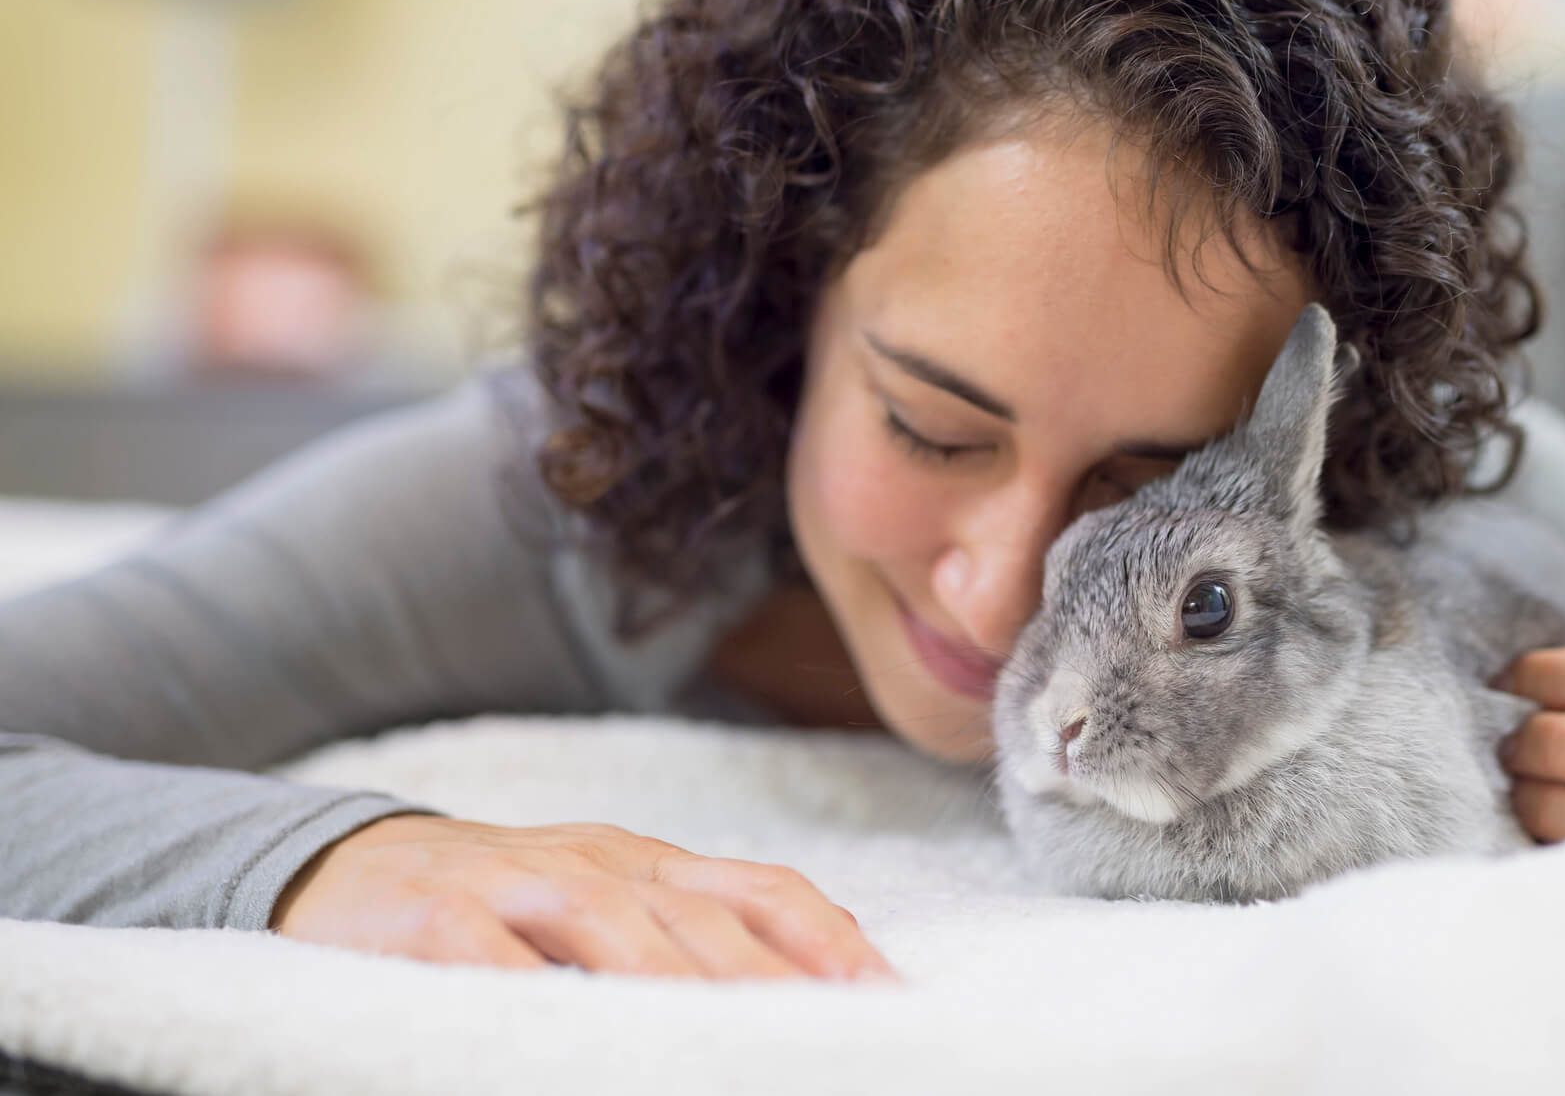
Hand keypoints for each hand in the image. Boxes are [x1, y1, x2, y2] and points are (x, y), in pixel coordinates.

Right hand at [269, 814, 898, 983]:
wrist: (341, 864)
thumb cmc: (500, 905)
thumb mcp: (602, 907)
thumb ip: (688, 938)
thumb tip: (805, 988)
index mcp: (647, 862)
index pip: (760, 890)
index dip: (828, 940)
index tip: (887, 996)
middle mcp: (595, 862)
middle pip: (700, 915)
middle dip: (771, 977)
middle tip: (831, 1033)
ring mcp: (512, 881)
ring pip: (610, 922)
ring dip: (673, 981)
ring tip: (730, 1038)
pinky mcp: (432, 917)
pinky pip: (487, 953)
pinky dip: (530, 985)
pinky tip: (564, 1030)